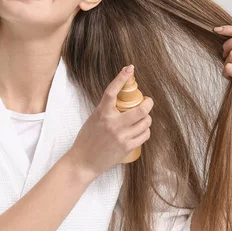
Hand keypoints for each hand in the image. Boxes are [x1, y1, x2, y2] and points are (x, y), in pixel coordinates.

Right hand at [67, 65, 153, 180]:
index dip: (122, 78)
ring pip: (145, 122)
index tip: (129, 69)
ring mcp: (121, 136)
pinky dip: (146, 130)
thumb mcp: (93, 119)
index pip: (112, 91)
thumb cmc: (86, 140)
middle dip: (148, 103)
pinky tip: (142, 130)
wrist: (83, 162)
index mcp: (102, 113)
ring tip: (143, 118)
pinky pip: (144, 135)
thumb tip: (121, 101)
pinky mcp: (127, 147)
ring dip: (147, 118)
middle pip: (140, 109)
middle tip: (148, 101)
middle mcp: (113, 123)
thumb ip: (106, 110)